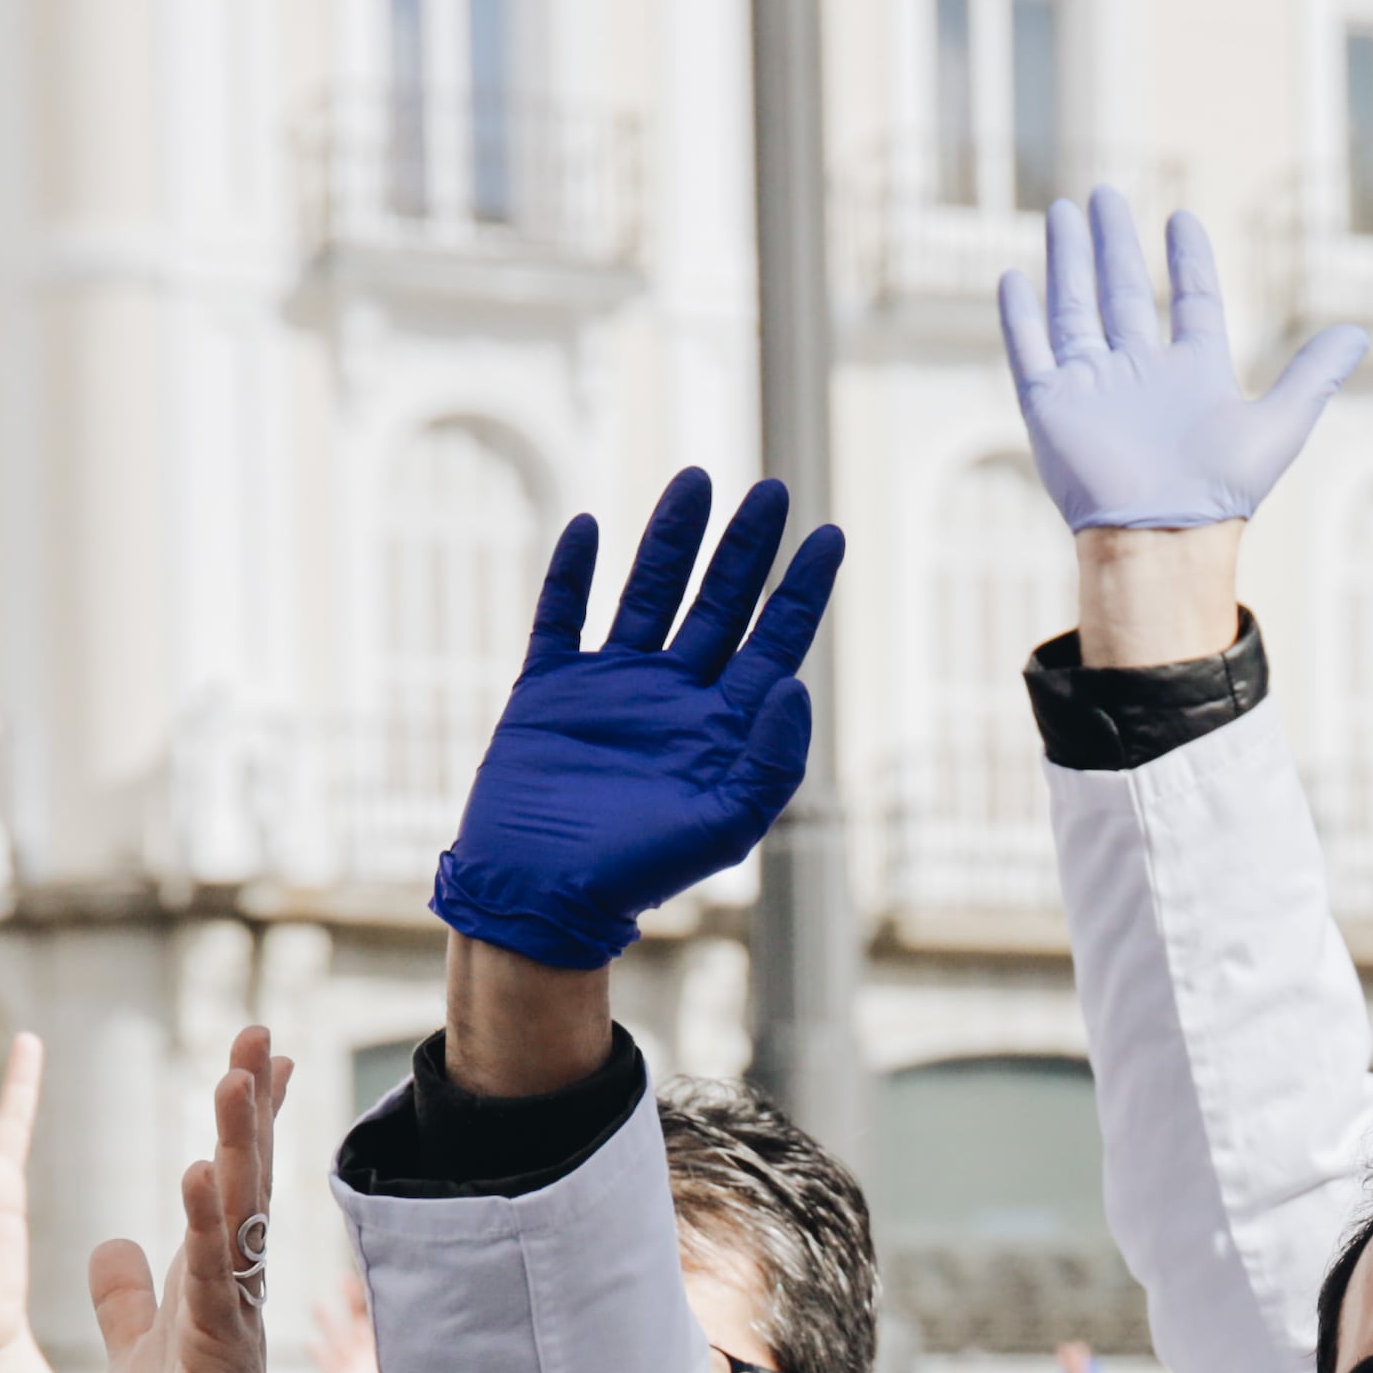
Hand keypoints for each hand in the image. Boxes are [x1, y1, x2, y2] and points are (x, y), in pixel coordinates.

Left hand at [88, 1025, 297, 1372]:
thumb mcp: (135, 1348)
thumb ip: (126, 1294)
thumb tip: (111, 1241)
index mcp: (210, 1278)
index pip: (230, 1180)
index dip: (244, 1120)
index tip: (256, 1057)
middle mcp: (230, 1284)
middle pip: (245, 1176)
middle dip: (252, 1105)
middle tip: (259, 1033)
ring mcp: (229, 1314)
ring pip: (237, 1212)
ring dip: (237, 1141)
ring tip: (235, 1075)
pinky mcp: (218, 1349)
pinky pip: (210, 1274)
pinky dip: (207, 1222)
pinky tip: (203, 1170)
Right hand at [432, 470, 843, 974]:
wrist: (543, 893)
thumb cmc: (641, 871)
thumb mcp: (726, 824)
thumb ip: (771, 759)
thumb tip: (794, 683)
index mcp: (722, 725)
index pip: (774, 640)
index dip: (801, 589)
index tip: (829, 534)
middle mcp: (675, 695)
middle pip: (719, 602)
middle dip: (746, 548)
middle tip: (773, 491)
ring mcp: (612, 685)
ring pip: (648, 592)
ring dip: (671, 540)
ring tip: (696, 480)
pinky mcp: (550, 687)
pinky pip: (562, 617)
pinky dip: (572, 573)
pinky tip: (589, 527)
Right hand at [1000, 188, 1366, 531]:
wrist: (1162, 538)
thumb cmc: (1221, 492)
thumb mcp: (1280, 424)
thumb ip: (1314, 376)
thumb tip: (1360, 333)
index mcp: (1193, 374)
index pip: (1192, 302)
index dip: (1189, 261)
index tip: (1181, 218)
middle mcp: (1140, 374)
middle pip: (1125, 293)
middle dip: (1114, 245)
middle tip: (1105, 195)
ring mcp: (1092, 388)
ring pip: (1075, 308)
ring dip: (1068, 261)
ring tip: (1064, 210)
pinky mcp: (1050, 407)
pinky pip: (1031, 351)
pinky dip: (1020, 315)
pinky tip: (1014, 276)